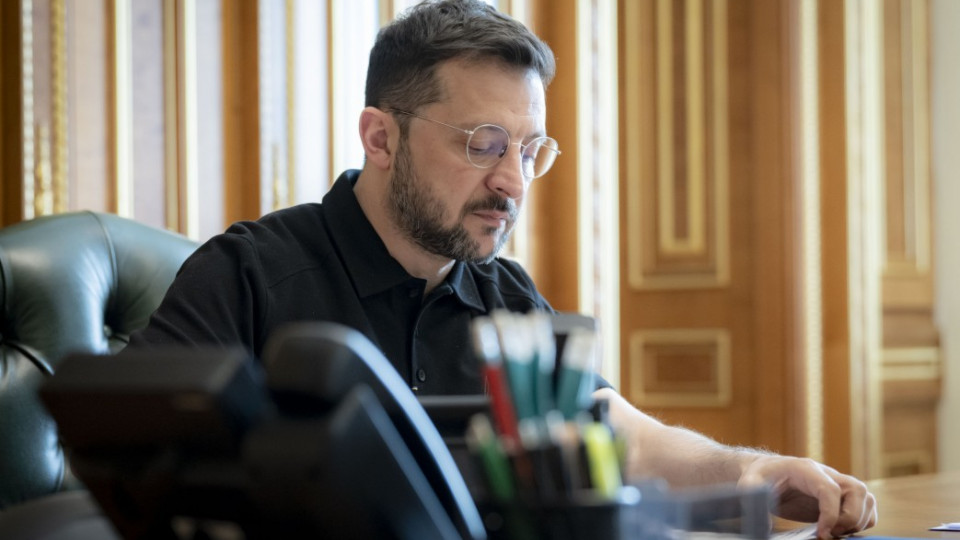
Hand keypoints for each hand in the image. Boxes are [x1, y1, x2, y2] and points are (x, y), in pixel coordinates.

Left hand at [738, 455, 876, 537]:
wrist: (766, 472)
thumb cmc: (759, 477)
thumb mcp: (750, 485)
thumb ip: (755, 501)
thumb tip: (766, 528)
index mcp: (806, 469)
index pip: (830, 489)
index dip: (831, 514)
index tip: (822, 533)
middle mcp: (827, 474)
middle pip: (857, 490)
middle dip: (850, 517)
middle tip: (829, 534)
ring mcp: (837, 484)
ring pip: (867, 498)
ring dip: (858, 521)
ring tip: (834, 533)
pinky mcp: (841, 497)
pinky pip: (866, 507)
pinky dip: (862, 522)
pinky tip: (840, 532)